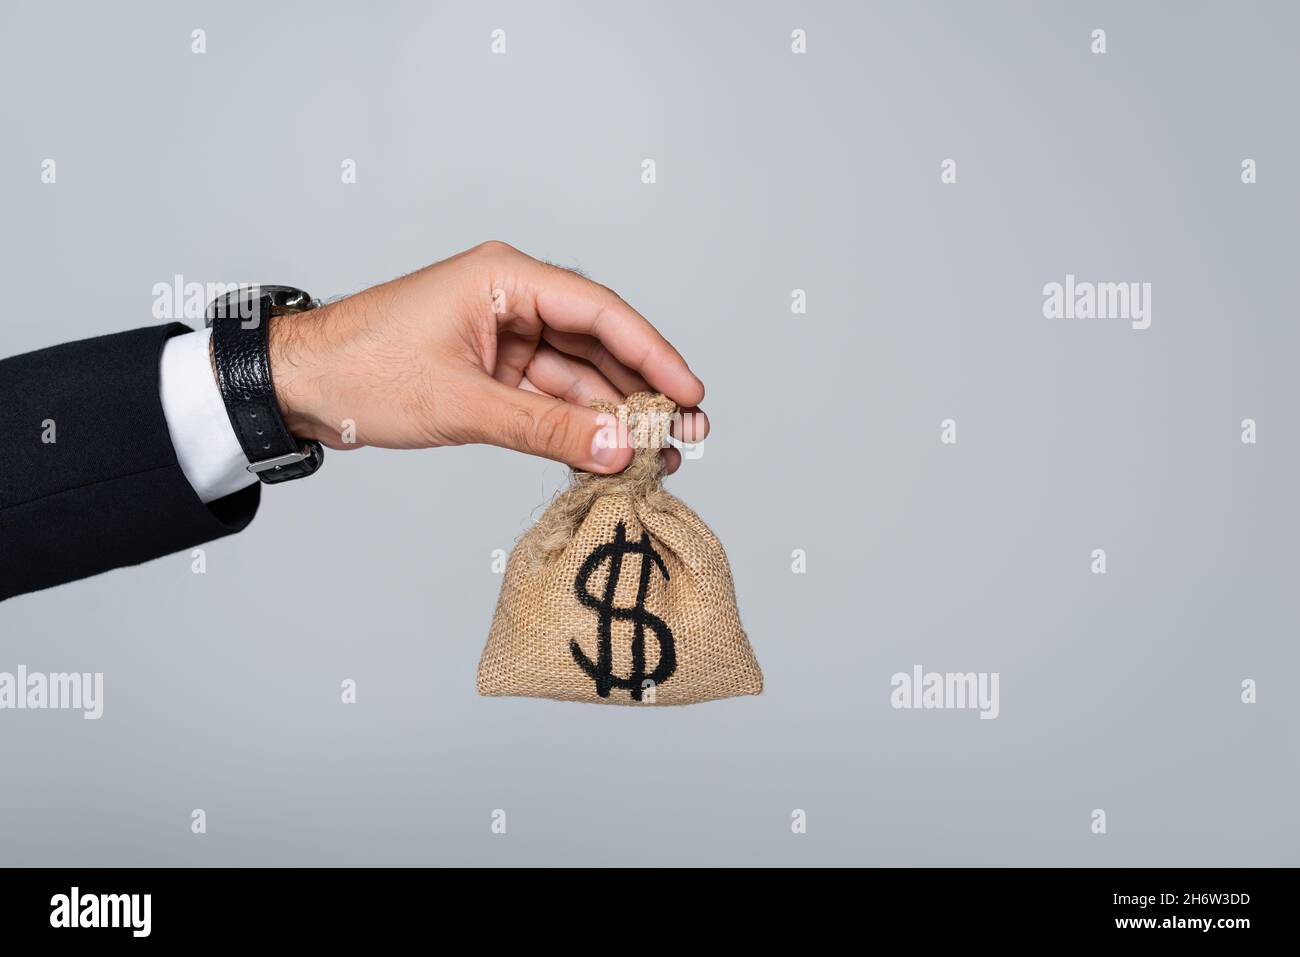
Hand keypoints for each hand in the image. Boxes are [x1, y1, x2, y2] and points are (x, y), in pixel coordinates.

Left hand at [267, 242, 708, 473]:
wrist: (297, 388)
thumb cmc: (362, 372)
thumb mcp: (462, 404)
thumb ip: (546, 428)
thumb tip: (619, 449)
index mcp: (504, 278)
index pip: (599, 311)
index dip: (653, 353)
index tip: (690, 393)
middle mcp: (511, 300)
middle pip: (598, 345)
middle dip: (642, 392)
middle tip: (687, 434)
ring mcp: (503, 338)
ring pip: (578, 377)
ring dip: (614, 417)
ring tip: (658, 457)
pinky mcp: (491, 372)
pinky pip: (550, 399)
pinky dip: (577, 428)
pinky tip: (610, 455)